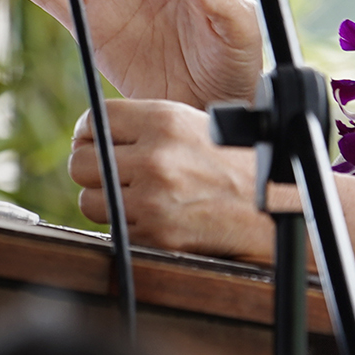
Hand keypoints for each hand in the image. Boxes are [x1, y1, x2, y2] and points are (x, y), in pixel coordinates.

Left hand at [69, 100, 270, 258]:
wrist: (272, 206)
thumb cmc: (231, 161)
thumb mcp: (190, 124)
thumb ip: (143, 125)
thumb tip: (91, 133)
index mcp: (164, 121)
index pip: (94, 120)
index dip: (89, 133)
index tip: (93, 141)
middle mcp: (156, 157)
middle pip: (81, 163)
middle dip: (92, 169)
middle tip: (110, 172)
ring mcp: (154, 198)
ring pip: (89, 200)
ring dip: (105, 200)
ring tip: (132, 196)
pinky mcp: (157, 234)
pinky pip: (113, 229)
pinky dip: (124, 226)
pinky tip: (149, 216)